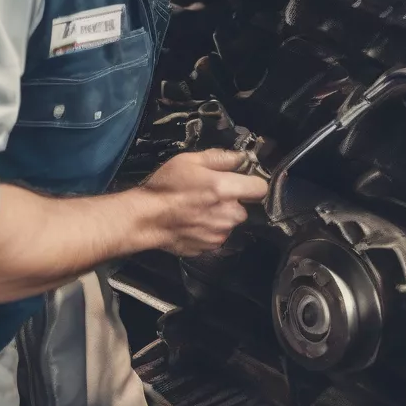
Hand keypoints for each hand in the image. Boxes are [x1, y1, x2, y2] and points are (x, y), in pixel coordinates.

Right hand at [138, 149, 268, 256]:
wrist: (146, 219)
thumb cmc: (165, 186)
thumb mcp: (189, 160)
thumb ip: (220, 158)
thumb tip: (241, 157)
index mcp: (225, 190)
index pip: (260, 188)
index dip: (252, 183)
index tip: (241, 181)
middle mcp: (228, 215)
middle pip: (244, 208)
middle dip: (232, 201)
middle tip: (211, 195)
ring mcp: (219, 234)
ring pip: (231, 223)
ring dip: (222, 217)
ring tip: (200, 209)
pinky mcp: (210, 248)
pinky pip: (218, 237)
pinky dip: (210, 230)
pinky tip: (194, 222)